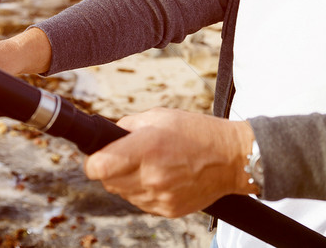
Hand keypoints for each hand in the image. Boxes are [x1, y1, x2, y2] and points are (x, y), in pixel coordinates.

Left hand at [83, 108, 255, 216]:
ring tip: (150, 165)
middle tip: (128, 156)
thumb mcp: (159, 116)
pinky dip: (143, 191)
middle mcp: (151, 176)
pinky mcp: (168, 210)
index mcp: (146, 148)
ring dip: (127, 181)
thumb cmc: (198, 132)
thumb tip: (105, 135)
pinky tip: (161, 177)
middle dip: (111, 168)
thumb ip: (127, 126)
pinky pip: (140, 203)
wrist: (232, 159)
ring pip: (122, 194)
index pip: (98, 167)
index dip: (92, 161)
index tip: (96, 156)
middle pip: (107, 182)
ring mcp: (160, 197)